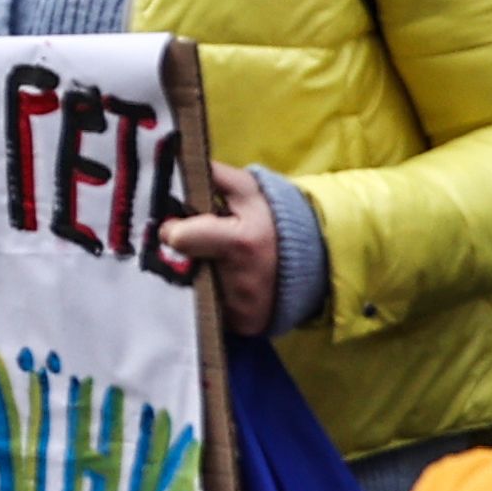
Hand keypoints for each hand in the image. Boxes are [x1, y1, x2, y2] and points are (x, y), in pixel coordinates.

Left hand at [157, 160, 284, 336]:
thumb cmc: (275, 218)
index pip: (180, 239)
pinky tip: (225, 286)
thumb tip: (177, 163)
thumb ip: (213, 176)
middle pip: (182, 268)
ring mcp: (240, 309)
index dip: (174, 230)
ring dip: (197, 278)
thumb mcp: (249, 190)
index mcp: (239, 242)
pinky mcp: (242, 327)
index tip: (176, 225)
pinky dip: (213, 298)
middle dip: (184, 256)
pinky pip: (211, 313)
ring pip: (194, 292)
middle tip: (200, 246)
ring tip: (217, 265)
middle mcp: (239, 282)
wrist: (317, 260)